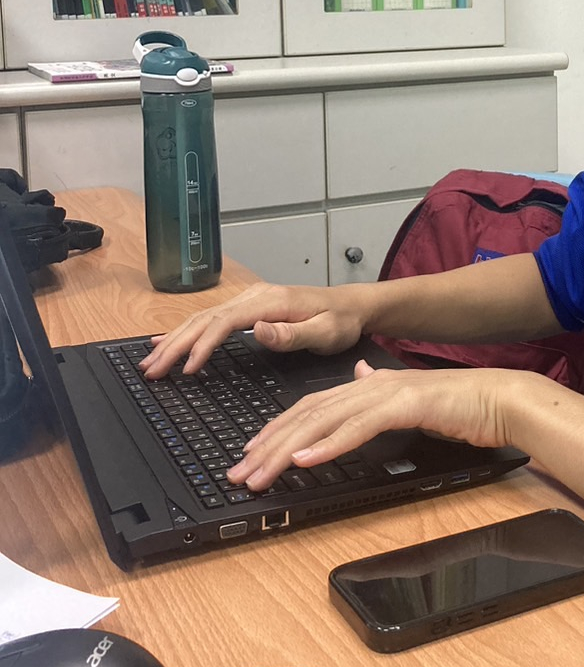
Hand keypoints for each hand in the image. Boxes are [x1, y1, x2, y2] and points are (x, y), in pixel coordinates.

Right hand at [139, 282, 366, 377]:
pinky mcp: (248, 307)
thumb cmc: (340, 322)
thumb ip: (291, 335)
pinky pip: (210, 319)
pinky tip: (167, 341)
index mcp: (270, 302)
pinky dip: (187, 331)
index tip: (185, 369)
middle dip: (175, 345)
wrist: (351, 306)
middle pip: (205, 319)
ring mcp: (250, 300)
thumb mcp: (324, 333)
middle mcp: (255, 296)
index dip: (202, 346)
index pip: (225, 323)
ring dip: (175, 340)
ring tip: (150, 361)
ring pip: (202, 318)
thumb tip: (258, 331)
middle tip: (151, 370)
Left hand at [228, 362, 521, 490]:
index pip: (309, 407)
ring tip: (261, 472)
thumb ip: (380, 391)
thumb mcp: (408, 399)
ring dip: (287, 449)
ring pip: (324, 420)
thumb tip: (360, 375)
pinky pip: (358, 427)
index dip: (275, 430)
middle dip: (268, 445)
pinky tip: (305, 460)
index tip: (249, 455)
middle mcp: (369, 385)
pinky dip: (328, 444)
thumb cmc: (459, 407)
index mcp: (367, 385)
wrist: (499, 399)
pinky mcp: (405, 405)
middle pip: (306, 413)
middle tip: (239, 473)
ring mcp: (386, 393)